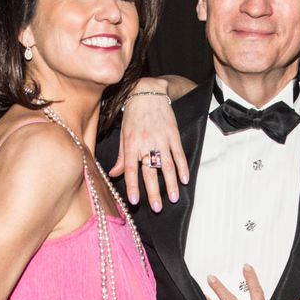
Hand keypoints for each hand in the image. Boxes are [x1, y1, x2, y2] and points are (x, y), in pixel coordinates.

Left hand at [109, 81, 188, 209]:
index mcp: (131, 144)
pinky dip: (183, 167)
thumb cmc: (133, 115)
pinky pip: (179, 153)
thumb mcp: (123, 134)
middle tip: (157, 208)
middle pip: (150, 171)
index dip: (132, 186)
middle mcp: (145, 143)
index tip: (134, 201)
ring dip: (171, 183)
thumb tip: (114, 174)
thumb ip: (121, 157)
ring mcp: (161, 138)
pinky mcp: (173, 134)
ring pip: (167, 165)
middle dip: (153, 191)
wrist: (148, 91)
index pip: (131, 169)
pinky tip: (185, 180)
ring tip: (174, 198)